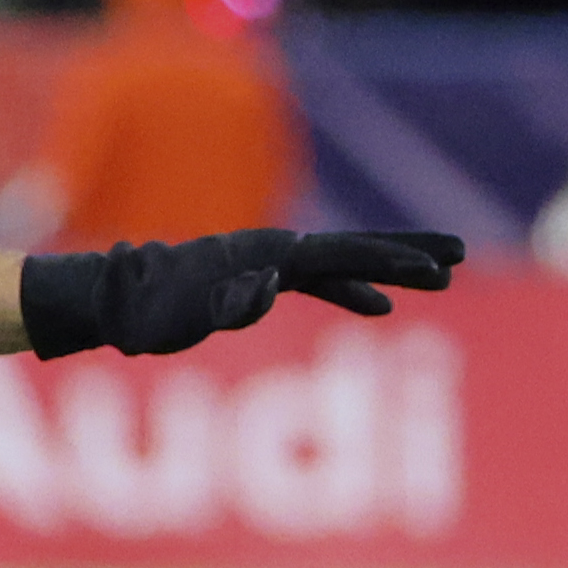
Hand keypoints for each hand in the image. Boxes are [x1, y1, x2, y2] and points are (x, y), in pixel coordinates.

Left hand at [18, 227, 466, 358]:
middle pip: (351, 248)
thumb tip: (270, 287)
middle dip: (406, 251)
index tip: (432, 267)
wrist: (106, 300)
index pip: (337, 256)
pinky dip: (349, 293)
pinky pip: (316, 285)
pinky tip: (377, 308)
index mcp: (259, 255)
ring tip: (444, 276)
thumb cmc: (137, 314)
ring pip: (340, 263)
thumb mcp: (175, 319)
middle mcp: (268, 251)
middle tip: (461, 253)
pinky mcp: (256, 281)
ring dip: (389, 270)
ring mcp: (264, 263)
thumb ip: (221, 305)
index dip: (386, 261)